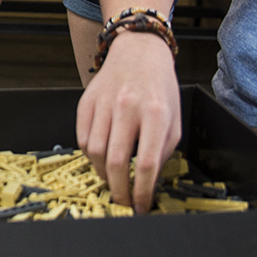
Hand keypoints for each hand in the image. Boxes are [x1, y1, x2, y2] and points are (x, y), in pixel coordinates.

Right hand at [75, 31, 181, 213]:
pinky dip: (90, 155)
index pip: (147, 163)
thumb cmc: (159, 86)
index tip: (141, 205)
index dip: (143, 191)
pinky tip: (101, 158)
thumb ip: (164, 149)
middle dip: (119, 190)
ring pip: (95, 152)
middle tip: (123, 201)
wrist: (138, 51)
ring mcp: (104, 103)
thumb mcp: (174, 118)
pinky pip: (82, 138)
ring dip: (103, 174)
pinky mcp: (86, 101)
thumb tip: (150, 181)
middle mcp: (128, 107)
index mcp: (156, 112)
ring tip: (112, 179)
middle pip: (117, 162)